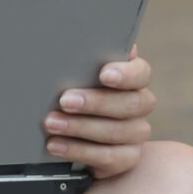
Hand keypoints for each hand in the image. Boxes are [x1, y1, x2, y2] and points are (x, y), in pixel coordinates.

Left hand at [44, 44, 155, 178]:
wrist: (68, 131)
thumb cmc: (70, 91)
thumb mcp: (71, 73)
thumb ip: (79, 58)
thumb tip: (73, 35)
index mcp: (130, 79)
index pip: (141, 73)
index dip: (126, 74)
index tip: (104, 74)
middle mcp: (138, 105)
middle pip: (131, 104)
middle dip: (96, 102)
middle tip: (65, 100)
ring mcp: (135, 133)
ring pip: (119, 131)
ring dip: (81, 127)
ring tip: (51, 123)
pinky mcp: (126, 158)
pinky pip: (109, 157)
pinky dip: (79, 151)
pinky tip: (55, 145)